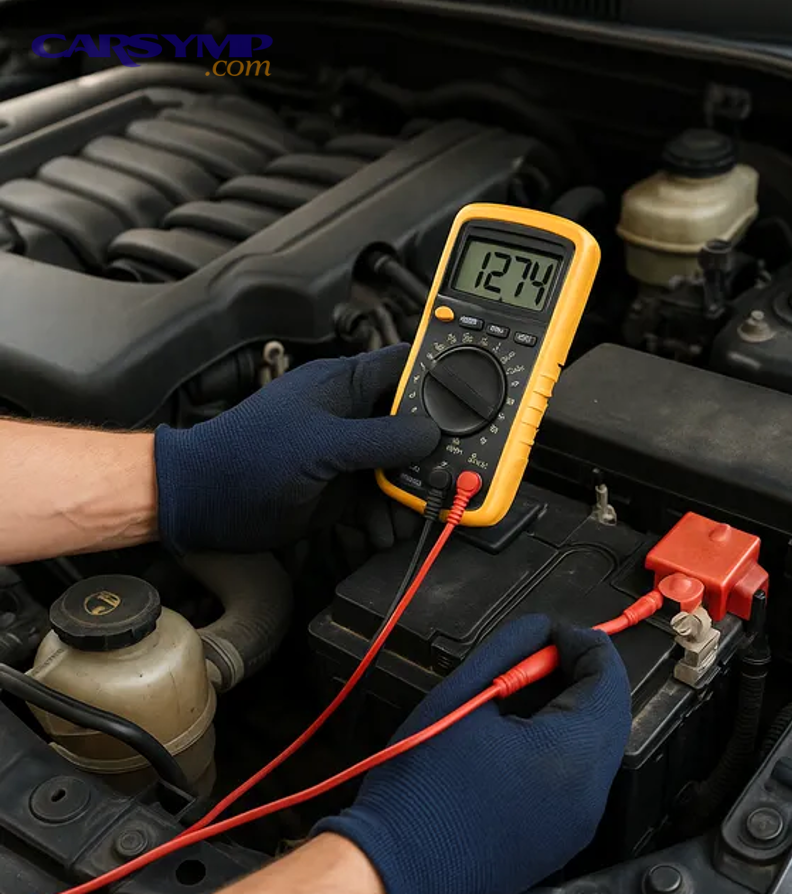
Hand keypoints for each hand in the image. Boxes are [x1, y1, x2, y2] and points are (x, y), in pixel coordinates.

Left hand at [155, 345, 439, 553]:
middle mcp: (351, 415)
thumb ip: (380, 439)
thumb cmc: (249, 457)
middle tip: (452, 476)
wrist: (205, 503)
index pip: (404, 369)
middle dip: (431, 453)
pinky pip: (377, 498)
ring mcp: (346, 452)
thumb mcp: (322, 445)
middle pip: (410, 425)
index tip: (474, 402)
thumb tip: (431, 435)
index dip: (438, 380)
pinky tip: (383, 532)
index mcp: (345, 385)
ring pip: (398, 467)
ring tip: (414, 518)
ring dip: (409, 494)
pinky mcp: (340, 487)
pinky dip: (385, 515)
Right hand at [314, 615, 631, 893]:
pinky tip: (519, 731)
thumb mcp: (463, 697)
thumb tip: (539, 630)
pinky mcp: (561, 838)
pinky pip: (579, 774)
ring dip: (571, 707)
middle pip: (611, 712)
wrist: (398, 867)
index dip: (583, 642)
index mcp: (569, 755)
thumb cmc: (420, 790)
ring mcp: (577, 822)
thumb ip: (509, 649)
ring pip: (597, 743)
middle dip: (581, 673)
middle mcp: (587, 794)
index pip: (608, 679)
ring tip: (521, 691)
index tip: (552, 633)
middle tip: (537, 656)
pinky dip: (562, 741)